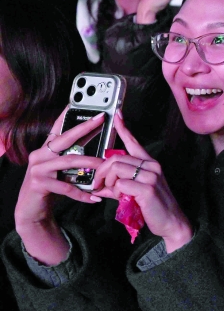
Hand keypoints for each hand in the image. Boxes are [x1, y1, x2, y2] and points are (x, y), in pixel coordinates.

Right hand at [14, 109, 105, 264]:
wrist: (30, 208)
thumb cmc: (50, 186)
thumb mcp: (59, 169)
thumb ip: (71, 158)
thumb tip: (96, 151)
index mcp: (46, 149)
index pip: (57, 128)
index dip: (66, 114)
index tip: (77, 101)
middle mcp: (40, 155)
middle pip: (65, 139)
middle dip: (84, 127)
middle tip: (101, 119)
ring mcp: (38, 168)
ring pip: (70, 162)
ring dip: (91, 164)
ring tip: (106, 166)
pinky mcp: (39, 183)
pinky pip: (67, 187)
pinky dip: (83, 193)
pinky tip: (95, 197)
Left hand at [92, 114, 191, 251]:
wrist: (171, 222)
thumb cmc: (153, 207)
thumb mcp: (134, 192)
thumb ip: (117, 186)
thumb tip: (98, 186)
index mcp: (149, 163)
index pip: (134, 142)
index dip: (123, 128)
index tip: (117, 115)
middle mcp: (151, 165)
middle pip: (116, 158)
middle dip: (101, 172)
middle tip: (98, 185)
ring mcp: (151, 175)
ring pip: (116, 169)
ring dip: (107, 182)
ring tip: (112, 193)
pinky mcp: (147, 188)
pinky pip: (120, 183)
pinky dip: (116, 192)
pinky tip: (122, 198)